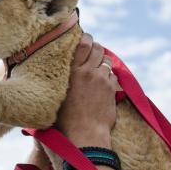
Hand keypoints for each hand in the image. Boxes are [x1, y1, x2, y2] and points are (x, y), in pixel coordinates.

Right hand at [55, 33, 118, 147]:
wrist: (84, 132)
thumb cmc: (65, 117)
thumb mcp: (58, 92)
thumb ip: (62, 77)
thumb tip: (62, 69)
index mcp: (73, 71)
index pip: (83, 44)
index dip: (86, 37)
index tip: (85, 37)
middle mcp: (88, 72)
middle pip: (97, 48)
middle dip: (96, 46)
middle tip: (92, 50)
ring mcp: (102, 79)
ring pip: (107, 60)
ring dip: (103, 60)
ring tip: (98, 65)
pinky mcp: (111, 89)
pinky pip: (113, 75)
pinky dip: (109, 75)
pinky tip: (103, 81)